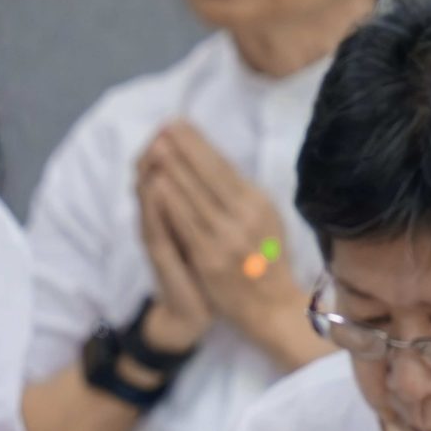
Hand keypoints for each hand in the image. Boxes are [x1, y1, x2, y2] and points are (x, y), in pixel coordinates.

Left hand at [137, 121, 307, 358]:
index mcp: (258, 202)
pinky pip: (187, 224)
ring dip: (174, 168)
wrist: (273, 308)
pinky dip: (171, 201)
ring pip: (195, 195)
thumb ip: (241, 194)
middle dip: (185, 147)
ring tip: (156, 145)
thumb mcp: (264, 219)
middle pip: (210, 174)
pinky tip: (157, 183)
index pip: (224, 164)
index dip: (200, 142)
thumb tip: (215, 162)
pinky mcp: (211, 258)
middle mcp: (246, 215)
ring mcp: (227, 237)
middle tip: (164, 124)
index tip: (181, 123)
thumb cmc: (266, 260)